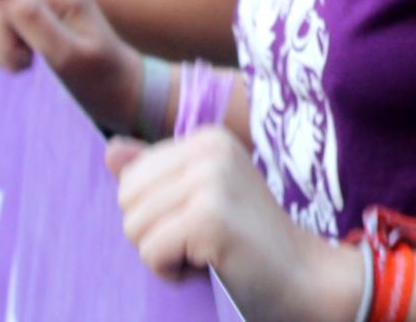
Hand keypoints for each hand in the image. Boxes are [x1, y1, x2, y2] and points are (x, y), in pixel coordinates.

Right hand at [0, 0, 145, 132]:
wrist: (114, 88)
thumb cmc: (96, 75)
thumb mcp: (64, 54)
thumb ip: (31, 18)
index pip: (1, 8)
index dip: (5, 43)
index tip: (30, 64)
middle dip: (3, 47)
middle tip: (31, 66)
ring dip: (2, 50)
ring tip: (32, 63)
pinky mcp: (26, 10)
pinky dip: (0, 49)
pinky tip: (25, 58)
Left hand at [108, 130, 358, 318]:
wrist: (305, 277)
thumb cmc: (249, 242)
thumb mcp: (200, 196)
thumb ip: (156, 172)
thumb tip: (110, 148)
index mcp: (207, 137)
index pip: (131, 178)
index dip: (158, 214)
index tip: (204, 222)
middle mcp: (209, 148)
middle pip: (127, 201)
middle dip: (154, 233)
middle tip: (203, 239)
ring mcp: (211, 180)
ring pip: (134, 228)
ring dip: (164, 254)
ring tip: (208, 250)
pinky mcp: (208, 217)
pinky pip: (150, 253)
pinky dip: (173, 272)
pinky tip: (210, 264)